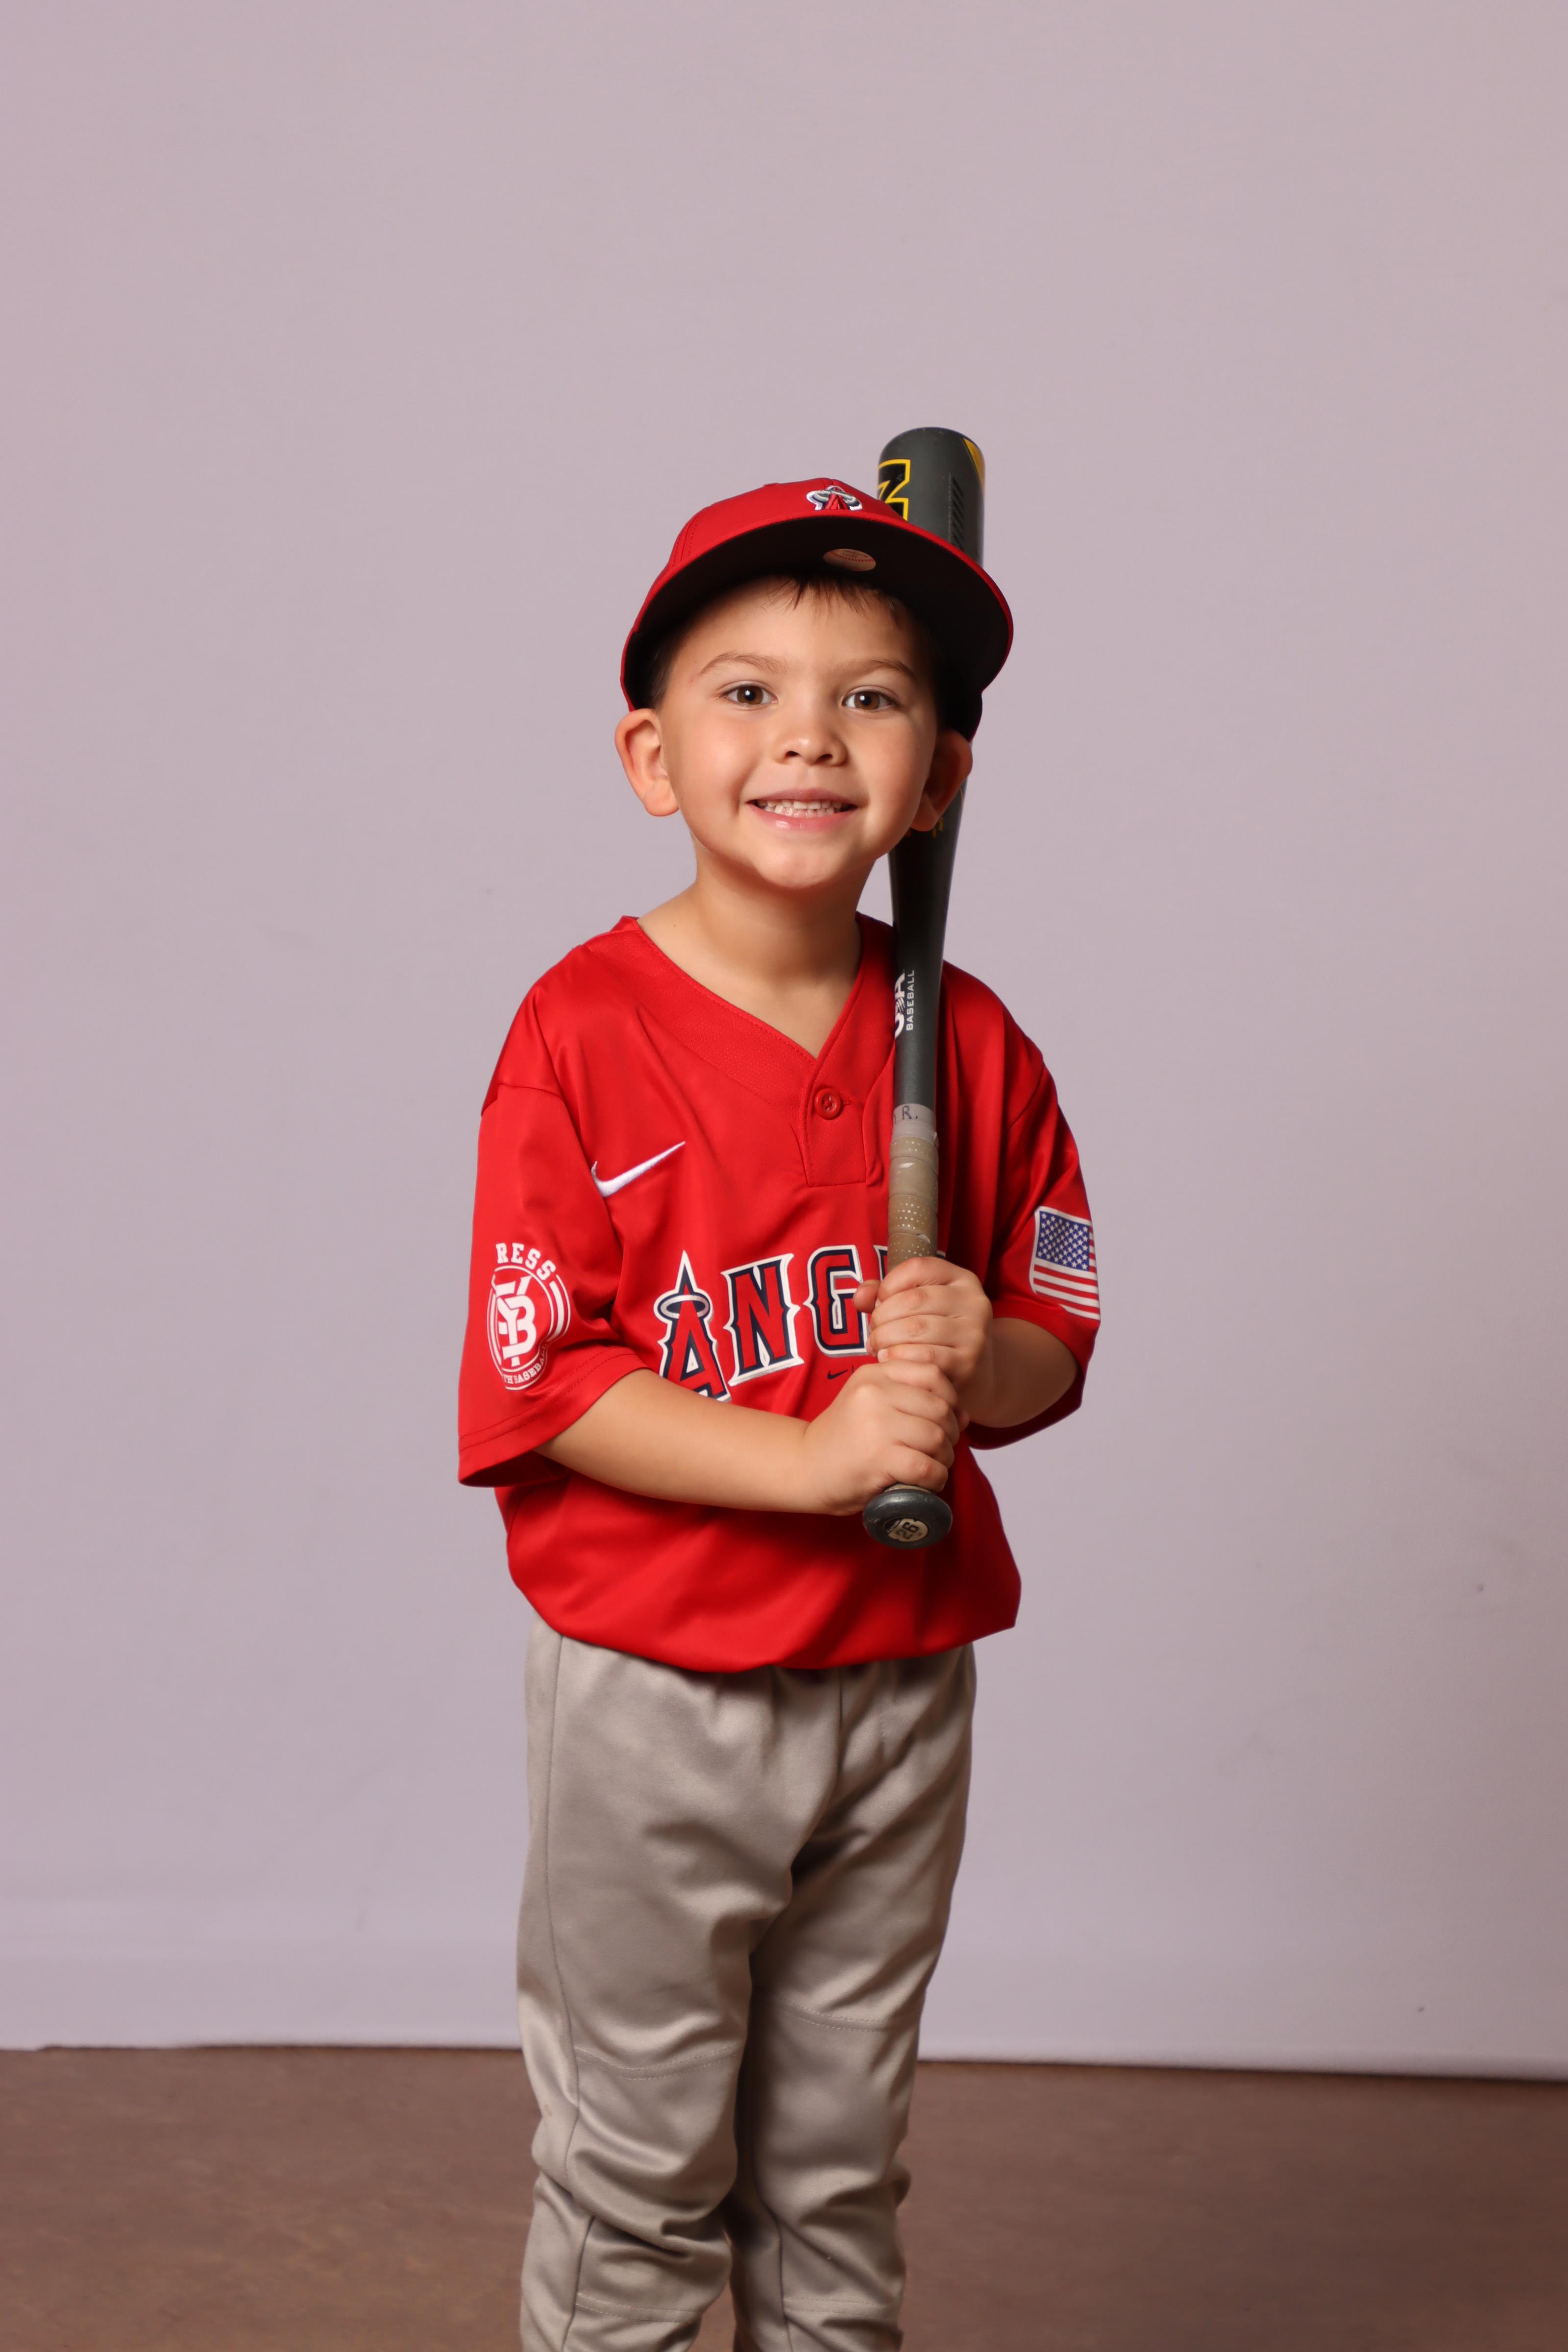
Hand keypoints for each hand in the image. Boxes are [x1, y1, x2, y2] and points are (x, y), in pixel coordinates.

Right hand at [799, 1358, 961, 1515]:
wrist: (805, 1467)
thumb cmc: (845, 1438)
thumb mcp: (872, 1402)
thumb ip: (913, 1398)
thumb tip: (965, 1413)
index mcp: (874, 1374)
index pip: (933, 1373)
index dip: (950, 1397)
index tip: (942, 1418)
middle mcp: (874, 1393)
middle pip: (940, 1408)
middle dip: (951, 1432)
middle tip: (940, 1449)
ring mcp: (876, 1426)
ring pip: (938, 1437)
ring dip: (945, 1457)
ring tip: (934, 1465)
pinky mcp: (878, 1459)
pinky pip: (927, 1466)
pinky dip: (936, 1478)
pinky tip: (929, 1481)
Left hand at [851, 1257, 997, 1418]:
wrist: (971, 1372)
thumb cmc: (934, 1334)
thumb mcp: (916, 1306)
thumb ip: (884, 1294)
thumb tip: (861, 1297)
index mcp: (962, 1279)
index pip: (918, 1267)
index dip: (889, 1284)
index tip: (881, 1302)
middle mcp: (974, 1302)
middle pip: (914, 1299)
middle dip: (883, 1316)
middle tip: (874, 1332)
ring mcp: (974, 1333)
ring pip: (916, 1328)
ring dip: (886, 1338)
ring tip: (878, 1347)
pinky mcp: (967, 1362)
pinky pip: (924, 1356)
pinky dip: (899, 1357)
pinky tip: (889, 1360)